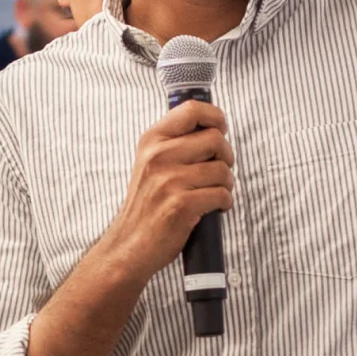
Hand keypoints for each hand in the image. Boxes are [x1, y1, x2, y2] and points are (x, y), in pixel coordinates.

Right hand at [95, 98, 233, 278]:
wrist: (129, 246)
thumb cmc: (146, 206)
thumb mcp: (150, 164)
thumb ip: (174, 143)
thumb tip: (212, 127)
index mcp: (151, 141)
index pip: (193, 110)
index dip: (216, 117)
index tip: (221, 129)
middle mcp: (158, 156)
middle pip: (215, 138)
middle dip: (227, 156)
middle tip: (220, 171)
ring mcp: (169, 181)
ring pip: (222, 169)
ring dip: (227, 183)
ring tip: (215, 193)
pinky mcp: (181, 205)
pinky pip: (222, 195)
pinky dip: (225, 203)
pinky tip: (215, 208)